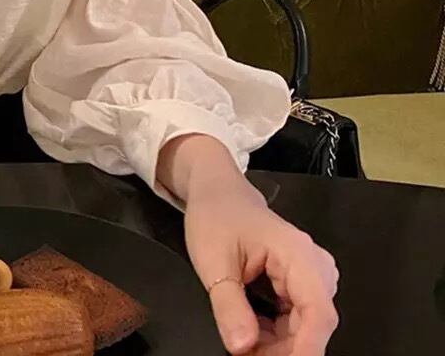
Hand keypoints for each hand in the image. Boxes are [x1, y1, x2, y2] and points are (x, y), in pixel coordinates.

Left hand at [185, 178, 338, 354]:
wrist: (216, 193)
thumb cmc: (216, 215)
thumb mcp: (213, 260)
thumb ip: (229, 305)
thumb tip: (243, 347)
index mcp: (297, 253)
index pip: (318, 312)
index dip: (306, 350)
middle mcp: (312, 264)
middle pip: (314, 324)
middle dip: (286, 350)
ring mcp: (309, 273)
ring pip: (306, 325)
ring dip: (280, 345)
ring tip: (246, 347)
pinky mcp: (299, 282)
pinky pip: (297, 318)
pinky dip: (277, 333)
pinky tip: (252, 335)